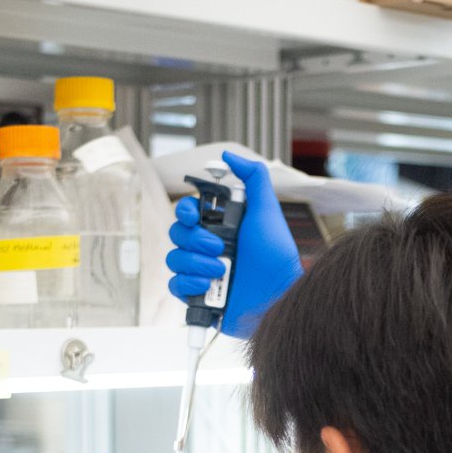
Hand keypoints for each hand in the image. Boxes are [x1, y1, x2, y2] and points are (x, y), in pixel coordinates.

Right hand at [167, 150, 302, 339]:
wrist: (277, 295)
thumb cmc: (276, 255)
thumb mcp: (267, 210)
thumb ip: (253, 178)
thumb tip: (228, 156)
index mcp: (219, 227)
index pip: (186, 213)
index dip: (185, 212)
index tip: (195, 216)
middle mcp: (207, 248)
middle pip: (176, 235)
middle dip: (195, 241)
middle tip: (220, 248)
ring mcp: (201, 272)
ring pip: (174, 260)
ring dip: (194, 264)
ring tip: (219, 270)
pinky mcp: (199, 297)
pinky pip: (175, 286)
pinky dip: (188, 284)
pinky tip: (207, 286)